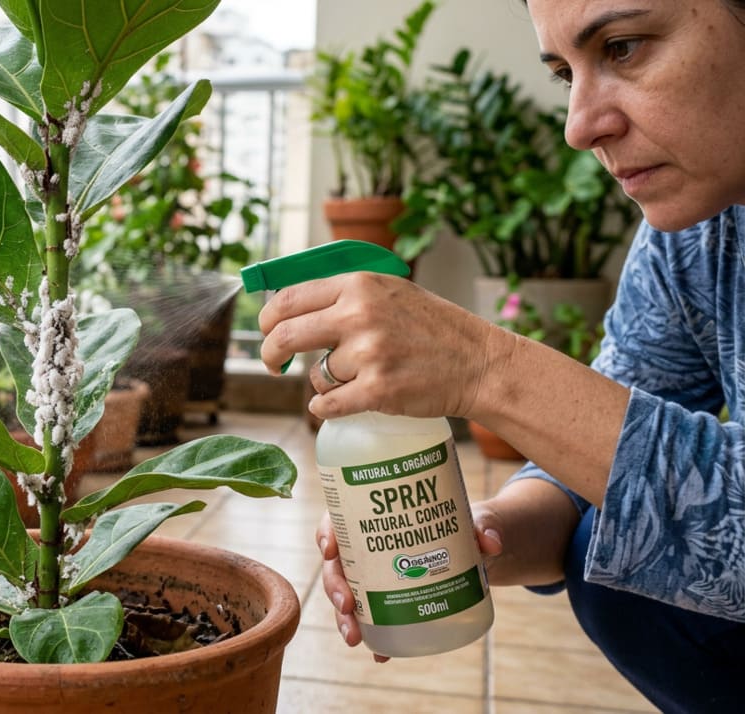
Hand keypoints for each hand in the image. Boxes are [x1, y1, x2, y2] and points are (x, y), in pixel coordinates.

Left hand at [258, 272, 509, 420]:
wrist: (480, 363)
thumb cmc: (432, 328)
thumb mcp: (389, 291)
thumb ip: (345, 294)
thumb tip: (287, 305)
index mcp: (358, 285)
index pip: (288, 299)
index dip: (266, 320)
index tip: (266, 333)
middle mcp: (359, 315)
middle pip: (284, 335)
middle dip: (269, 354)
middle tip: (272, 365)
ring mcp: (369, 353)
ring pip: (315, 375)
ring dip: (325, 382)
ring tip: (356, 378)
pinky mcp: (378, 390)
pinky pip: (328, 405)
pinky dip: (326, 408)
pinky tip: (340, 403)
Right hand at [318, 506, 503, 661]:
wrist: (478, 549)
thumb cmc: (464, 524)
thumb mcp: (475, 521)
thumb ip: (483, 526)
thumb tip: (491, 542)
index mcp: (376, 519)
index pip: (339, 520)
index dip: (327, 533)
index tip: (330, 550)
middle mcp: (369, 549)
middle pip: (338, 565)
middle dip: (335, 586)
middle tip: (347, 605)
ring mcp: (377, 577)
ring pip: (348, 596)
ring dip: (345, 618)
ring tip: (355, 638)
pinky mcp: (392, 600)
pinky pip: (376, 620)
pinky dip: (376, 639)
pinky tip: (380, 655)